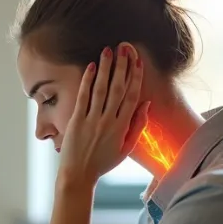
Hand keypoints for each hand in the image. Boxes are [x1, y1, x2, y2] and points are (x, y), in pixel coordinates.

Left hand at [58, 43, 149, 185]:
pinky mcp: (76, 121)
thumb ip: (137, 126)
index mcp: (122, 128)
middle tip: (124, 48)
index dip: (135, 77)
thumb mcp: (125, 148)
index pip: (132, 97)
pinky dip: (87, 81)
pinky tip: (91, 67)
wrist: (78, 175)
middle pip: (118, 89)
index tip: (137, 61)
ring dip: (106, 68)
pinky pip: (83, 97)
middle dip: (122, 67)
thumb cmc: (103, 162)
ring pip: (101, 90)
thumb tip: (146, 103)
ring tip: (108, 50)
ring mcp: (91, 121)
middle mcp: (108, 122)